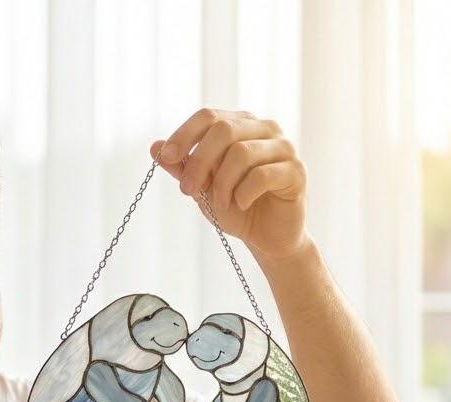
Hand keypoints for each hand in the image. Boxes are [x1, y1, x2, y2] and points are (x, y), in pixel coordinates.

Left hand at [150, 108, 308, 260]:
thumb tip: (154, 147)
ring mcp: (283, 148)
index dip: (184, 134)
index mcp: (240, 126)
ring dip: (221, 184)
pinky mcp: (295, 171)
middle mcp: (264, 129)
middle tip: (187, 190)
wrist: (265, 236)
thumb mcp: (202, 187)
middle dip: (199, 162)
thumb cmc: (234, 207)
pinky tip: (241, 205)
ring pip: (241, 153)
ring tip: (218, 203)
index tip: (166, 158)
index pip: (209, 116)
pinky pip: (261, 175)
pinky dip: (243, 194)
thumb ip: (182, 167)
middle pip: (224, 130)